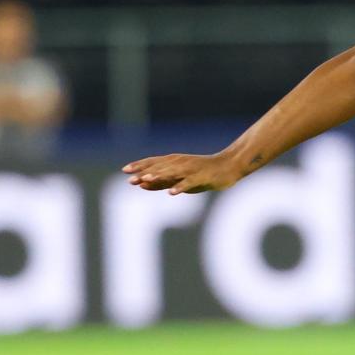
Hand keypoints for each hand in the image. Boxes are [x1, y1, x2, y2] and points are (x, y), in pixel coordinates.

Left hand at [121, 152, 244, 194]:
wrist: (229, 166)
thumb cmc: (202, 173)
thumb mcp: (179, 178)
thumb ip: (161, 181)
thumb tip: (140, 184)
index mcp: (174, 162)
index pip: (153, 162)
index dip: (139, 165)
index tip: (124, 170)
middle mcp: (180, 163)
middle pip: (160, 167)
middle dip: (144, 172)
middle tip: (130, 179)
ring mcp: (191, 170)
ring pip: (172, 173)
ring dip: (159, 176)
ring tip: (146, 180)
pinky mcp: (202, 178)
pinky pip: (189, 183)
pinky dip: (180, 187)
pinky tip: (172, 193)